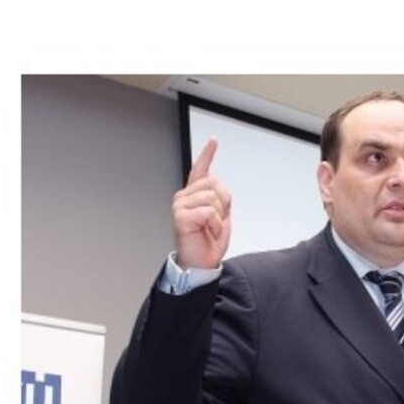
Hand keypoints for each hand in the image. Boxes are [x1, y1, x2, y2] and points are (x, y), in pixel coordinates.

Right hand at [173, 137, 231, 269]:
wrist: (201, 262)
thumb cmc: (208, 242)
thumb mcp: (221, 216)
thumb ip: (219, 199)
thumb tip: (219, 187)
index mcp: (194, 196)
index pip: (200, 170)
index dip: (207, 154)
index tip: (213, 141)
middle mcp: (184, 197)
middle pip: (215, 184)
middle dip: (223, 204)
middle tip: (215, 222)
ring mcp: (180, 206)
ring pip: (213, 198)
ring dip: (219, 217)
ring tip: (210, 228)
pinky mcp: (180, 216)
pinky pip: (208, 212)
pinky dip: (214, 224)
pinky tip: (206, 231)